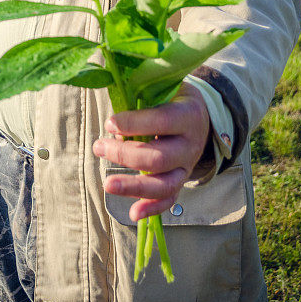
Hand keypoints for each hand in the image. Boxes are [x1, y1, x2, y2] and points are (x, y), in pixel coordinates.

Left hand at [92, 83, 210, 221]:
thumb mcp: (165, 87)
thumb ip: (142, 93)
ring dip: (133, 187)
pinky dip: (152, 209)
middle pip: (159, 157)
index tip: (109, 123)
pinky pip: (170, 199)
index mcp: (188, 115)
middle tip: (99, 146)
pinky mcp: (181, 181)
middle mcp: (191, 144)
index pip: (161, 121)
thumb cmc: (173, 97)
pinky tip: (133, 214)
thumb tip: (111, 105)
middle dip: (125, 155)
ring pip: (164, 184)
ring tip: (107, 184)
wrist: (201, 115)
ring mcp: (187, 166)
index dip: (133, 123)